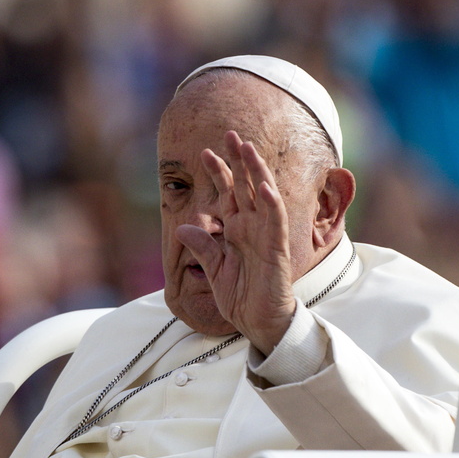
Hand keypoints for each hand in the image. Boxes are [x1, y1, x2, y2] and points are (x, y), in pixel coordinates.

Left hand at [176, 131, 296, 354]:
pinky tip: (263, 186)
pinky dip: (271, 204)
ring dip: (256, 172)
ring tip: (248, 149)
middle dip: (239, 160)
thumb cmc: (242, 297)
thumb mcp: (215, 270)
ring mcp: (266, 235)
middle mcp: (252, 227)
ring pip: (263, 196)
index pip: (229, 193)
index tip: (205, 152)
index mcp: (237, 230)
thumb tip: (183, 228)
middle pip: (246, 186)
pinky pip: (275, 222)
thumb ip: (203, 248)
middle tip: (231, 134)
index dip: (220, 172)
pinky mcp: (276, 249)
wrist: (259, 323)